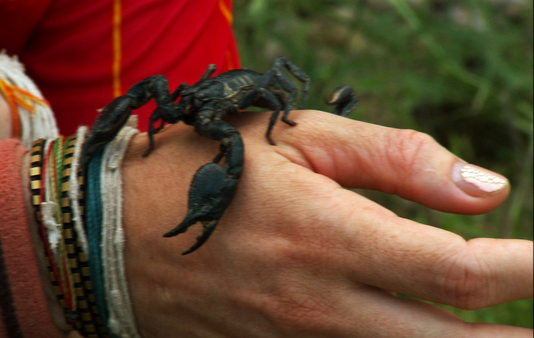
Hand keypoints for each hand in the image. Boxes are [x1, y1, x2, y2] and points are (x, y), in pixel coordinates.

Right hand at [121, 110, 531, 336]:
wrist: (114, 235)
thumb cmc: (206, 171)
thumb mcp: (298, 141)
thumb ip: (397, 159)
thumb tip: (488, 189)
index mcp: (332, 235)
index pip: (460, 270)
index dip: (529, 272)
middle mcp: (322, 304)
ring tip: (501, 335)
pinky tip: (416, 333)